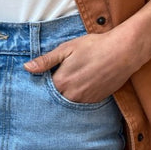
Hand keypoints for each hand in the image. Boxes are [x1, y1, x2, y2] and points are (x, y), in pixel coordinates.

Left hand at [22, 28, 140, 103]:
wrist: (123, 52)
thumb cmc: (94, 47)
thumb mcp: (66, 49)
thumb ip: (46, 61)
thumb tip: (27, 68)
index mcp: (61, 82)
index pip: (42, 90)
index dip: (41, 84)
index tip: (40, 80)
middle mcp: (72, 95)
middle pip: (55, 98)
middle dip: (52, 92)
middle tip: (56, 82)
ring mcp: (85, 100)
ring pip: (68, 102)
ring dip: (65, 95)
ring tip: (70, 82)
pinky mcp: (97, 100)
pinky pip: (81, 103)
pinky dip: (78, 97)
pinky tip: (81, 85)